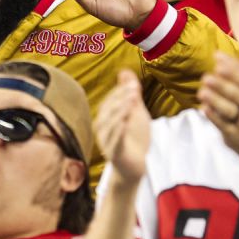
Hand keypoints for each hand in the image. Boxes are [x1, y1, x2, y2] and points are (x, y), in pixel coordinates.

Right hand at [97, 70, 151, 184]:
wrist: (134, 167)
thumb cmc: (133, 138)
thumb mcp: (135, 113)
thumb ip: (130, 93)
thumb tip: (125, 71)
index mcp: (106, 118)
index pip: (110, 101)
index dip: (120, 92)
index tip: (132, 83)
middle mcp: (103, 129)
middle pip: (108, 111)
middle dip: (120, 99)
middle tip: (133, 90)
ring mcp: (107, 141)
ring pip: (110, 125)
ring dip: (120, 112)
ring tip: (130, 102)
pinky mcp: (115, 154)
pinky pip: (115, 141)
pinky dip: (118, 132)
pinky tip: (124, 123)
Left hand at [198, 53, 238, 181]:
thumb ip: (237, 76)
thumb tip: (218, 55)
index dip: (232, 67)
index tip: (217, 57)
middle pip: (237, 94)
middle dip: (223, 85)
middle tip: (206, 77)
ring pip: (230, 110)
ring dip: (216, 101)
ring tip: (202, 92)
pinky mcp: (235, 135)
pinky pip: (224, 125)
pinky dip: (214, 117)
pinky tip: (204, 108)